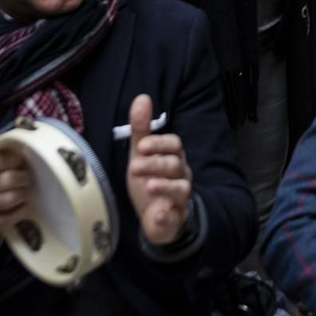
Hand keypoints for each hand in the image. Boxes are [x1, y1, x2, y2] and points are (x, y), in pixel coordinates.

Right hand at [0, 147, 30, 246]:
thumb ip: (0, 157)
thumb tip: (24, 149)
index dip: (12, 160)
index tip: (21, 160)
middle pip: (6, 180)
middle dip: (23, 177)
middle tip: (27, 178)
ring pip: (9, 199)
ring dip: (23, 194)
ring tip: (25, 191)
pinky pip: (10, 218)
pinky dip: (20, 211)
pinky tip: (21, 206)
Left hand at [125, 94, 191, 245]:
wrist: (156, 217)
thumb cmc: (150, 179)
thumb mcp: (141, 154)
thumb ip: (141, 129)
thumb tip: (142, 97)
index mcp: (173, 157)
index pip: (174, 145)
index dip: (160, 144)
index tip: (142, 146)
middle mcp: (181, 175)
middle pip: (174, 165)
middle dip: (155, 164)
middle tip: (135, 166)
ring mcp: (179, 198)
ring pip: (180, 190)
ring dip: (165, 187)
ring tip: (150, 186)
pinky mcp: (175, 218)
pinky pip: (175, 218)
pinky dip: (167, 216)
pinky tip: (159, 215)